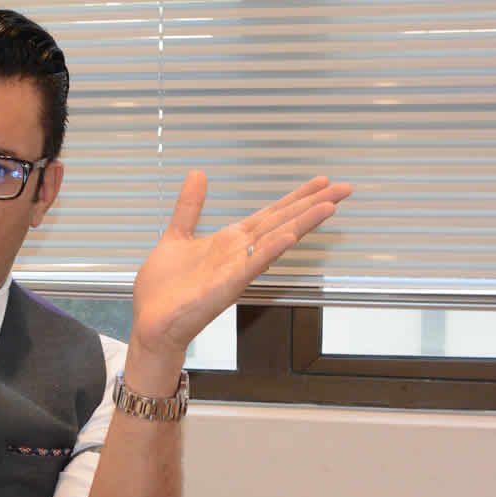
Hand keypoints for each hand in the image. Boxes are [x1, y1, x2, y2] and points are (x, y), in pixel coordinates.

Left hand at [129, 172, 351, 387]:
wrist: (151, 322)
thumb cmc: (164, 289)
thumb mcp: (176, 236)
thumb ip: (190, 207)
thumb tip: (198, 174)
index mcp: (229, 241)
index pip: (270, 214)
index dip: (295, 197)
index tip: (321, 181)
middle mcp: (239, 253)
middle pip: (282, 222)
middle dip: (311, 204)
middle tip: (344, 188)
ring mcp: (236, 269)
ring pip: (274, 240)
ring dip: (301, 223)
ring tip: (329, 205)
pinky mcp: (226, 285)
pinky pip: (252, 265)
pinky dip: (270, 251)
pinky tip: (289, 237)